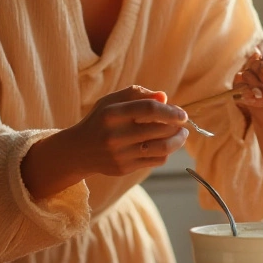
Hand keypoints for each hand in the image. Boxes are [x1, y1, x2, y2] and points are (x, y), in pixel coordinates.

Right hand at [62, 85, 188, 176]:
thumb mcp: (111, 101)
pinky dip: (166, 152)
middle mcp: (115, 135)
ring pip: (162, 148)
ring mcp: (120, 154)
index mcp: (112, 113)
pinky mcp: (124, 168)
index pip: (149, 109)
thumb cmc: (101, 120)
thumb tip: (164, 97)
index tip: (182, 114)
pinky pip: (155, 160)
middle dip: (178, 126)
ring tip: (181, 135)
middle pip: (160, 130)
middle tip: (183, 123)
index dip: (171, 111)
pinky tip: (165, 145)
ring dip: (178, 141)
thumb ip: (137, 94)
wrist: (79, 150)